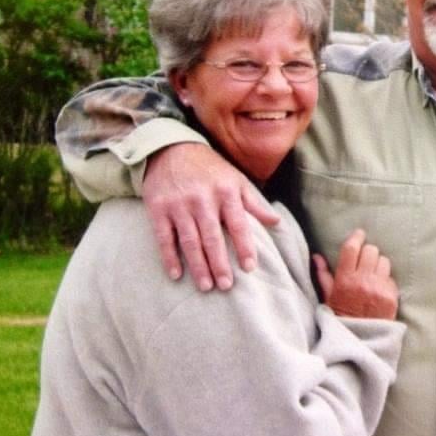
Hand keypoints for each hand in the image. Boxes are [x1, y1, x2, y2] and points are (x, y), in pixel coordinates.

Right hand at [143, 143, 279, 290]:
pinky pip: (164, 237)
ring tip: (206, 286)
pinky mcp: (158, 209)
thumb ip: (254, 203)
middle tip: (226, 286)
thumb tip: (277, 222)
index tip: (250, 267)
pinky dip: (170, 257)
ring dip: (198, 266)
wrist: (171, 149)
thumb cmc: (210, 169)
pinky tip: (176, 274)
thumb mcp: (235, 180)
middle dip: (219, 264)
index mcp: (226, 192)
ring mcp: (179, 204)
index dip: (244, 247)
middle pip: (212, 237)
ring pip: (190, 241)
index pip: (238, 224)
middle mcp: (203, 199)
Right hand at [312, 229, 397, 320]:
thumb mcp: (328, 297)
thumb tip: (317, 256)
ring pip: (384, 261)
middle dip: (368, 253)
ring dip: (379, 265)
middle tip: (365, 261)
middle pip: (371, 251)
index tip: (359, 234)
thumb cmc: (340, 318)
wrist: (358, 341)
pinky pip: (392, 278)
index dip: (356, 237)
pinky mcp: (391, 297)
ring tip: (374, 276)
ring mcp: (378, 289)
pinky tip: (379, 290)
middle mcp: (362, 282)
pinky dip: (386, 281)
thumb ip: (323, 275)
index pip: (352, 248)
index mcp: (344, 280)